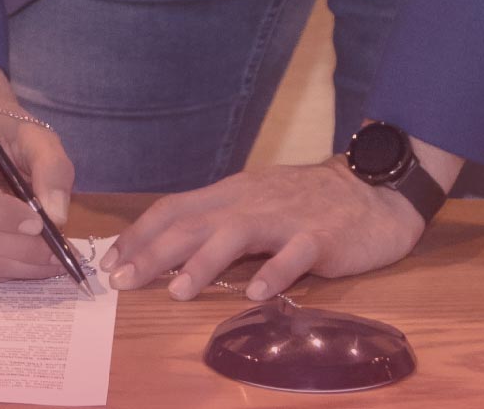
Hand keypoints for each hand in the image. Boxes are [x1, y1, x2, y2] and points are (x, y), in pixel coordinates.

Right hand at [0, 65, 76, 282]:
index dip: (3, 213)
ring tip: (50, 264)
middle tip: (59, 256)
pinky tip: (29, 265)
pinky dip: (3, 272)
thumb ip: (52, 167)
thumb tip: (57, 217)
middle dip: (21, 250)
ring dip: (17, 268)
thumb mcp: (36, 135)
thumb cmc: (4, 130)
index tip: (39, 223)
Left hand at [102, 157, 428, 302]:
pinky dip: (274, 273)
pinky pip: (294, 255)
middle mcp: (251, 200)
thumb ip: (222, 222)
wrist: (373, 189)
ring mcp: (285, 217)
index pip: (175, 208)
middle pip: (194, 222)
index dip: (140, 232)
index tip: (111, 260)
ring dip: (204, 262)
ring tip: (178, 290)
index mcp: (232, 193)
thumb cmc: (309, 202)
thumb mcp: (257, 203)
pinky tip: (257, 295)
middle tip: (122, 280)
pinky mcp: (320, 236)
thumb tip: (173, 250)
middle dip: (154, 251)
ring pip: (236, 234)